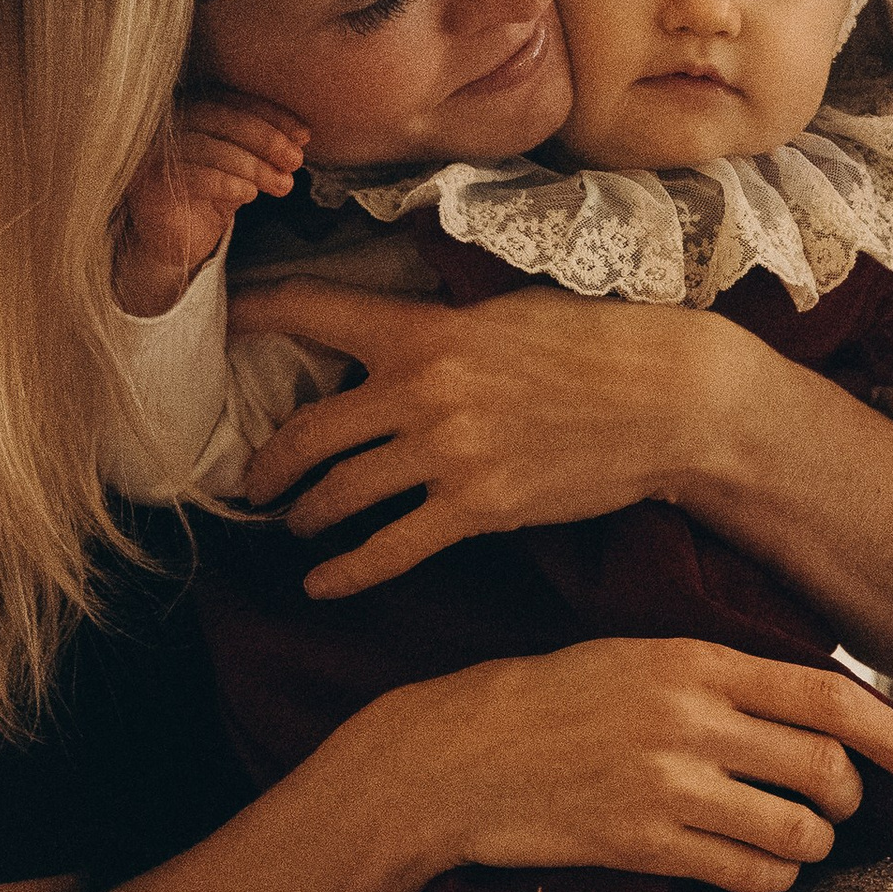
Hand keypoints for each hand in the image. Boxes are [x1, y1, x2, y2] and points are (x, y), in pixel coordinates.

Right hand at [113, 92, 306, 314]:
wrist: (176, 242)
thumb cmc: (211, 198)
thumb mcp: (243, 168)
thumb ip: (265, 150)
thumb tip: (301, 137)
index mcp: (194, 111)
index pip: (233, 102)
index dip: (272, 115)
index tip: (303, 134)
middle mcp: (170, 126)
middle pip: (221, 118)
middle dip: (266, 138)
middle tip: (295, 159)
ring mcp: (156, 154)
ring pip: (210, 148)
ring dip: (254, 166)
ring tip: (283, 185)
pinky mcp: (150, 185)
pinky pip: (195, 178)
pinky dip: (228, 184)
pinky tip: (250, 194)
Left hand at [233, 276, 722, 592]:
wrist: (671, 397)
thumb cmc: (598, 343)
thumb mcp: (507, 307)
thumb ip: (439, 317)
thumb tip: (389, 325)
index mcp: (424, 327)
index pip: (313, 309)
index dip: (254, 312)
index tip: (222, 320)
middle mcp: (422, 389)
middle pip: (307, 430)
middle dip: (267, 463)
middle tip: (250, 480)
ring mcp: (449, 452)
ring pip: (339, 493)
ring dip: (304, 514)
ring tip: (292, 523)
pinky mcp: (479, 507)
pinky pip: (390, 548)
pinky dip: (345, 571)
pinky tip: (321, 583)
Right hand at [372, 635, 892, 891]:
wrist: (453, 756)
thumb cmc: (546, 702)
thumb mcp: (635, 658)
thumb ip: (718, 677)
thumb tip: (811, 706)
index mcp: (694, 661)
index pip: (828, 697)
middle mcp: (689, 721)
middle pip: (825, 769)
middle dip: (848, 797)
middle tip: (836, 806)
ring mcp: (666, 786)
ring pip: (796, 833)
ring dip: (811, 846)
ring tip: (792, 841)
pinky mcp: (641, 845)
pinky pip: (745, 876)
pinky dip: (767, 880)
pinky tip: (750, 869)